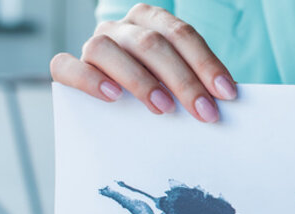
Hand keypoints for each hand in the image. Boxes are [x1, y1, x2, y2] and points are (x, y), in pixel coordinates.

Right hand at [50, 3, 235, 121]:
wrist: (114, 109)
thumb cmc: (156, 92)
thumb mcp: (177, 84)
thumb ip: (195, 85)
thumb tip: (224, 100)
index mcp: (151, 20)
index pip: (181, 34)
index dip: (206, 63)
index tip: (226, 93)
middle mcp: (121, 27)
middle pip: (150, 43)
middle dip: (183, 80)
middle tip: (204, 111)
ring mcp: (93, 44)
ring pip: (107, 48)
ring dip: (140, 80)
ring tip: (164, 108)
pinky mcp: (67, 68)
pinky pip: (67, 66)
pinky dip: (90, 80)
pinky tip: (114, 97)